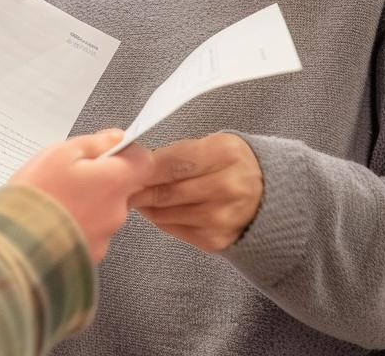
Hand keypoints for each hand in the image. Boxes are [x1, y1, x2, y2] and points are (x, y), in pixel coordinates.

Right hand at [9, 130, 155, 261]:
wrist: (17, 244)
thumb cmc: (38, 195)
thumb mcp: (60, 153)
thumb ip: (94, 143)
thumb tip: (116, 139)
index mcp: (114, 182)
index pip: (143, 161)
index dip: (127, 153)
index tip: (106, 151)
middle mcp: (117, 211)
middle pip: (121, 187)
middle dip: (100, 179)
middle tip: (67, 176)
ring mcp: (105, 237)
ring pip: (103, 210)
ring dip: (87, 203)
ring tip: (55, 200)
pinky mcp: (91, 255)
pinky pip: (91, 232)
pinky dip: (77, 224)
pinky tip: (54, 220)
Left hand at [131, 133, 262, 252]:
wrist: (268, 194)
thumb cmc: (228, 164)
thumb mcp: (209, 145)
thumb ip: (174, 154)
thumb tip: (133, 164)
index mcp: (225, 154)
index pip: (171, 163)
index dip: (141, 168)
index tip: (120, 167)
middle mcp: (227, 188)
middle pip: (165, 192)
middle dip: (137, 189)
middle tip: (117, 185)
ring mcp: (222, 218)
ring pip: (164, 214)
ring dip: (145, 205)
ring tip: (136, 195)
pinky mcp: (215, 240)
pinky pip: (173, 229)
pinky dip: (159, 218)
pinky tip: (157, 208)